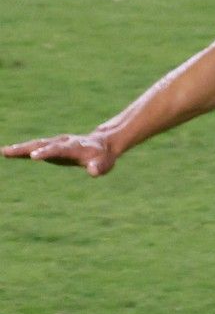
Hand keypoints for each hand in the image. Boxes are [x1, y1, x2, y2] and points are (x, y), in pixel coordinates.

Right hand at [2, 132, 118, 176]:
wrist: (102, 145)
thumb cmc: (103, 157)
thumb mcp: (105, 164)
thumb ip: (99, 167)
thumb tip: (94, 171)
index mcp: (75, 147)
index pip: (60, 149)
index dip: (47, 152)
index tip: (34, 156)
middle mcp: (63, 143)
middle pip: (43, 144)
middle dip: (28, 148)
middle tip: (10, 151)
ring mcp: (55, 143)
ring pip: (36, 144)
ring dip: (20, 148)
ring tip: (4, 151)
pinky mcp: (50, 146)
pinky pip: (33, 147)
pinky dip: (21, 150)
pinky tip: (6, 152)